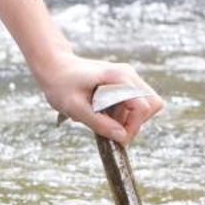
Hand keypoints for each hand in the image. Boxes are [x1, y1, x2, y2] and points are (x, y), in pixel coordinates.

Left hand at [34, 54, 163, 145]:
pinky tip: (102, 111)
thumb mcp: (74, 107)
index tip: (116, 137)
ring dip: (127, 118)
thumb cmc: (60, 84)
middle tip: (110, 128)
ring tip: (101, 116)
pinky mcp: (123, 83)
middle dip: (134, 122)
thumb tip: (122, 137)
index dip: (133, 126)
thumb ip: (99, 123)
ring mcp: (127, 77)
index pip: (143, 107)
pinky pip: (134, 103)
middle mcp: (128, 74)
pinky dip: (122, 113)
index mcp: (119, 77)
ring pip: (144, 105)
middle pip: (151, 105)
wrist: (53, 66)